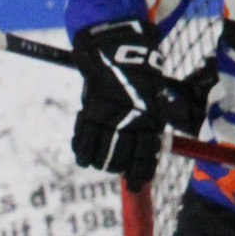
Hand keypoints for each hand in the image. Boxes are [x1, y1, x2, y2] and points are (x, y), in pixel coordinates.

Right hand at [71, 18, 163, 187]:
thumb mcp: (152, 101)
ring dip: (100, 161)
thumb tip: (146, 154)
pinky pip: (84, 139)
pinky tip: (83, 157)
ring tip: (99, 163)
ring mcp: (111, 116)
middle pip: (122, 158)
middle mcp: (131, 121)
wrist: (120, 51)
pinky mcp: (92, 110)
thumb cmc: (139, 78)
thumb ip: (148, 126)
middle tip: (115, 168)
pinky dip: (83, 151)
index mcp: (150, 119)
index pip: (145, 156)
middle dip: (118, 167)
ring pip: (102, 153)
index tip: (135, 184)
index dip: (140, 173)